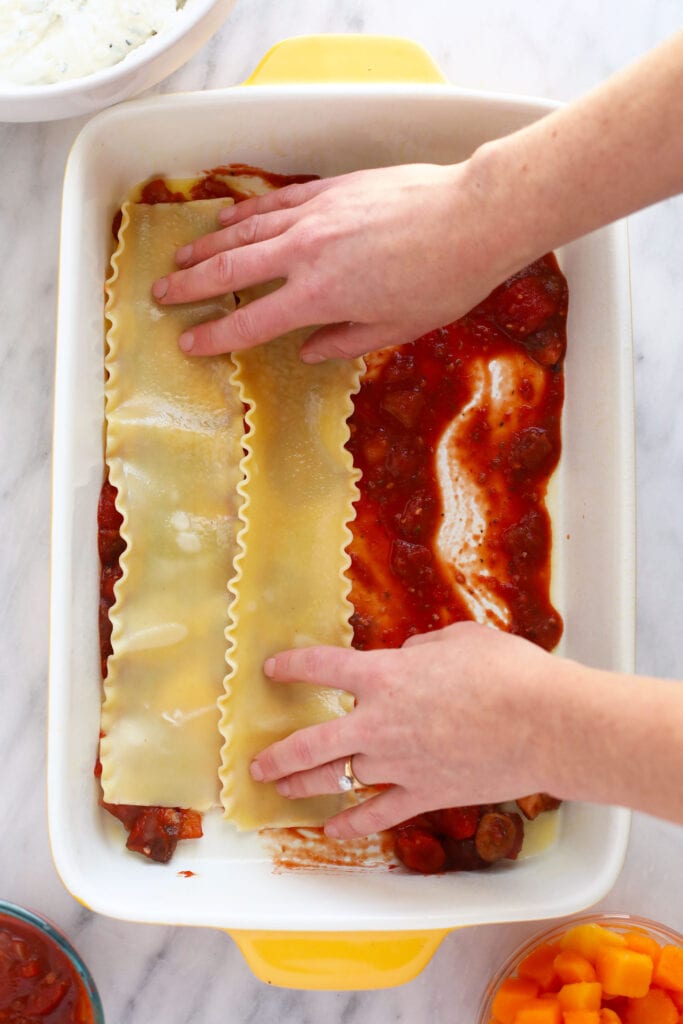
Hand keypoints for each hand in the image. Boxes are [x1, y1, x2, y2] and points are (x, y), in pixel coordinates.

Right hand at [151, 162, 518, 360]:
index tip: (189, 343)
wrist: (471, 218)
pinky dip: (246, 212)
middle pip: (233, 270)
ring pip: (246, 230)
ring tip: (180, 256)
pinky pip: (275, 201)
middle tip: (161, 293)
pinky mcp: (330, 190)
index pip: (254, 321)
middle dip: (192, 285)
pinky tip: (228, 219)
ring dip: (208, 245)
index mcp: (321, 296)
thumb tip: (307, 352)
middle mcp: (306, 253)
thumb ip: (344, 342)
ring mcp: (315, 216)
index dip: (216, 335)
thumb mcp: (395, 328)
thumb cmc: (442, 282)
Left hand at [250, 622, 567, 838]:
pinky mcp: (424, 794)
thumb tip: (409, 656)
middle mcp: (379, 722)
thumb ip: (422, 647)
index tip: (272, 670)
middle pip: (312, 744)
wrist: (545, 722)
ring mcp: (398, 764)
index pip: (322, 668)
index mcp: (385, 675)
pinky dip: (352, 824)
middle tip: (256, 763)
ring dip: (304, 787)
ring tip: (282, 791)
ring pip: (337, 781)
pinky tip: (333, 829)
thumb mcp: (459, 638)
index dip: (291, 668)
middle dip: (279, 755)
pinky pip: (378, 814)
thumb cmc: (506, 670)